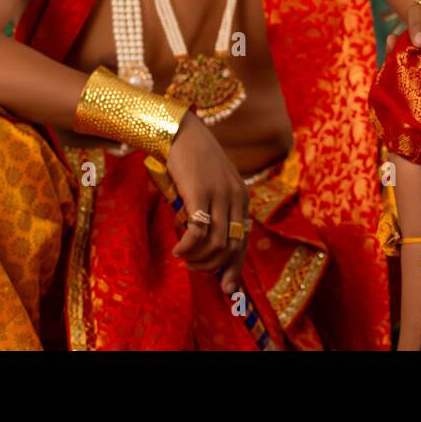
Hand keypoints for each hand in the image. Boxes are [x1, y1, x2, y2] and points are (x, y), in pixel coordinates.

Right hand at [165, 109, 248, 293]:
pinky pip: (198, 233)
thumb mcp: (211, 186)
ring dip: (198, 259)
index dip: (235, 268)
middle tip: (194, 268)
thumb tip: (206, 244)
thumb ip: (214, 211)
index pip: (243, 241)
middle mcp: (236, 198)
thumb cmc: (192, 161)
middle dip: (213, 267)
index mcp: (242, 198)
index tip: (228, 289)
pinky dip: (187, 248)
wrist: (181, 132)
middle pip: (232, 248)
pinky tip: (178, 249)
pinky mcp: (200, 193)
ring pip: (216, 245)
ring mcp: (219, 196)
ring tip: (183, 256)